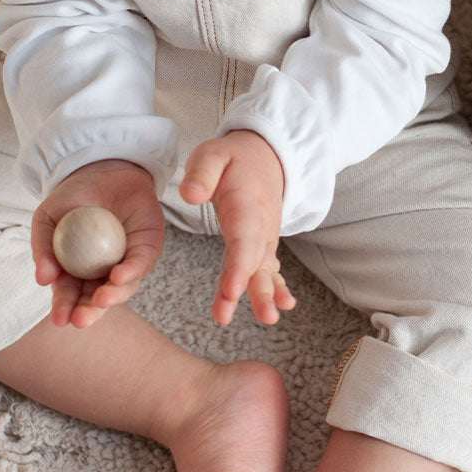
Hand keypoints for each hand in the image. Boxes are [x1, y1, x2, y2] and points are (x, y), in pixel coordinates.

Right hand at [31, 159, 164, 327]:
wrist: (105, 170)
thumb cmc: (73, 198)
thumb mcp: (48, 217)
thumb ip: (43, 247)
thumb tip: (43, 279)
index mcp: (75, 270)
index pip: (70, 295)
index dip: (65, 308)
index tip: (60, 319)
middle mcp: (102, 271)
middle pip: (97, 298)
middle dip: (90, 311)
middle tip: (81, 319)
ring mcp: (127, 261)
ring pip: (123, 287)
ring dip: (113, 296)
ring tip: (101, 299)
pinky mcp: (148, 247)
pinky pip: (142, 263)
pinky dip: (131, 271)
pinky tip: (118, 276)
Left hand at [180, 130, 295, 325]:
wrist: (266, 157)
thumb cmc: (234, 157)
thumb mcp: (213, 153)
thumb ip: (203, 172)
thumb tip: (191, 195)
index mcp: (247, 206)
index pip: (244, 241)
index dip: (238, 268)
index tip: (230, 291)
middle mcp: (261, 225)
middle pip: (255, 262)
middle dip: (249, 290)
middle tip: (241, 316)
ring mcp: (266, 236)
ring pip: (264, 270)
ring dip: (265, 295)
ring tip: (268, 318)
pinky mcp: (264, 244)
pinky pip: (270, 268)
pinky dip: (276, 287)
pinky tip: (281, 306)